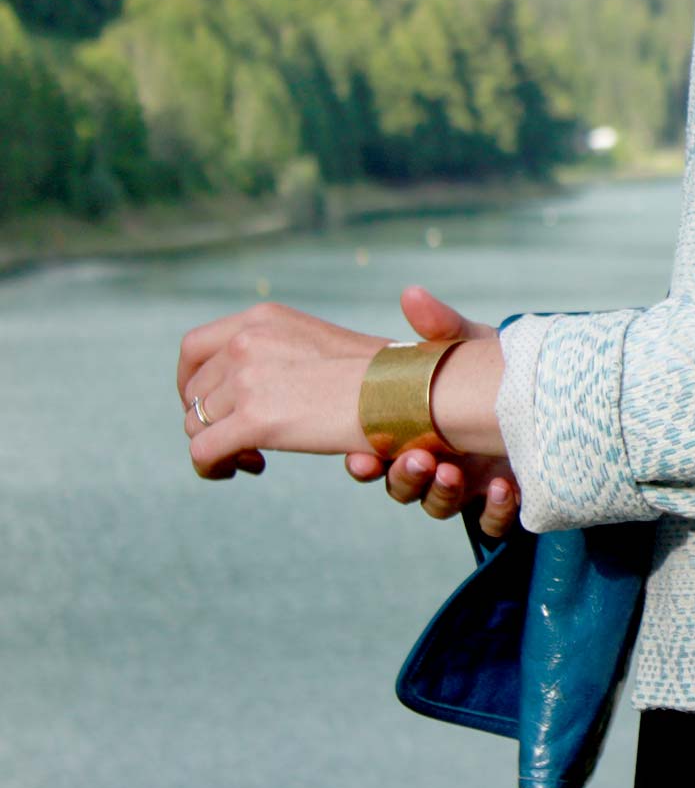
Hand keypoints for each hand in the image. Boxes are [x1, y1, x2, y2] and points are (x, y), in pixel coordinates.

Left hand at [178, 302, 386, 475]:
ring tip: (253, 457)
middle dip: (209, 420)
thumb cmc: (379, 374)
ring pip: (195, 424)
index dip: (191, 383)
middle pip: (192, 392)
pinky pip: (203, 452)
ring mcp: (249, 380)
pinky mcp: (256, 420)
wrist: (410, 389)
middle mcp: (247, 341)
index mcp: (263, 318)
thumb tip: (242, 385)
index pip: (193, 349)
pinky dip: (212, 467)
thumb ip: (274, 352)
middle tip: (242, 441)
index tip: (214, 406)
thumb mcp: (317, 342)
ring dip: (218, 445)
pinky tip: (247, 469)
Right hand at [343, 285, 521, 536]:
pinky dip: (494, 512)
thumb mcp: (474, 346)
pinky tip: (504, 488)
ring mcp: (472, 485)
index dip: (363, 464)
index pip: (376, 456)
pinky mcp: (509, 499)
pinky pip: (492, 522)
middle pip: (403, 486)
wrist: (561, 388)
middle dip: (404, 477)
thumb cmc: (503, 368)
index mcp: (419, 429)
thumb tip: (411, 294)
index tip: (361, 459)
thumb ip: (442, 327)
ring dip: (441, 495)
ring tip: (454, 474)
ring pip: (440, 506)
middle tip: (418, 459)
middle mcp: (440, 461)